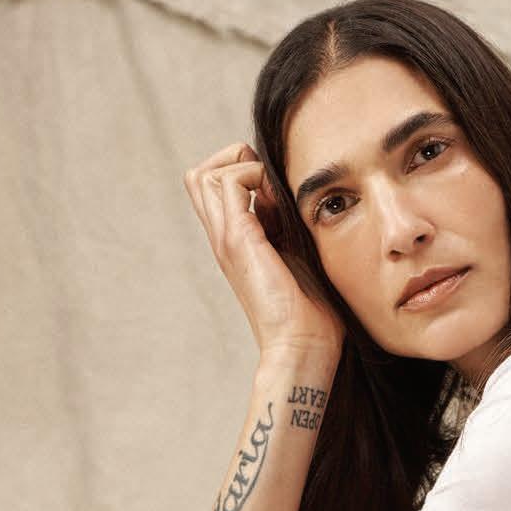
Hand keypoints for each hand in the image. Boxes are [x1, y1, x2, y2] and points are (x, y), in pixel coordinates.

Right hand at [183, 141, 345, 362]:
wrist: (303, 347)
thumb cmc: (310, 314)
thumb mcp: (297, 257)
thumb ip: (285, 226)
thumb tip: (283, 195)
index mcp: (234, 243)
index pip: (215, 187)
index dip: (245, 174)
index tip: (278, 198)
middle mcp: (222, 238)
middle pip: (200, 176)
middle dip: (236, 163)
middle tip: (271, 190)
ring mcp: (225, 238)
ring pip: (204, 174)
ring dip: (243, 168)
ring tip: (274, 198)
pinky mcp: (238, 240)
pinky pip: (230, 181)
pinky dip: (256, 176)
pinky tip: (280, 206)